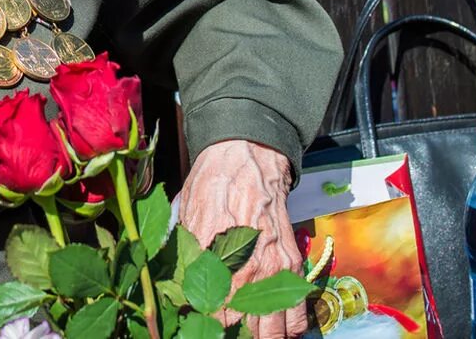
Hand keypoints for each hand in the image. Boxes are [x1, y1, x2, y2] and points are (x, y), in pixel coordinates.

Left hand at [177, 140, 304, 338]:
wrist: (246, 154)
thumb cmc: (210, 184)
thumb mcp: (186, 221)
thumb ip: (185, 263)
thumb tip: (178, 296)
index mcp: (215, 263)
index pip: (211, 321)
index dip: (207, 328)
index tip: (203, 326)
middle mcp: (247, 272)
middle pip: (245, 332)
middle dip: (235, 335)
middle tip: (227, 331)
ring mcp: (274, 270)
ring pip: (274, 331)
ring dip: (263, 336)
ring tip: (252, 334)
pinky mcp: (291, 264)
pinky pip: (298, 313)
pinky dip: (290, 328)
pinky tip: (277, 329)